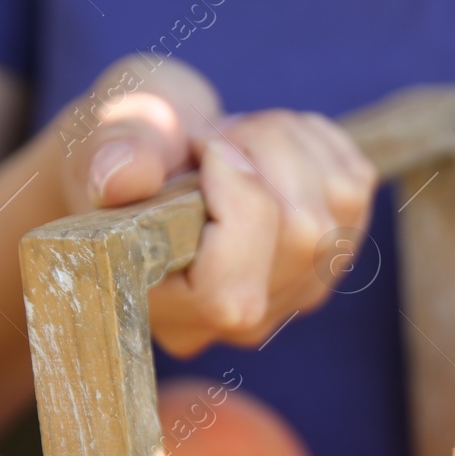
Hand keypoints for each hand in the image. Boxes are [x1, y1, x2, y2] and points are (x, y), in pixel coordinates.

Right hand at [56, 58, 375, 356]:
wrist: (153, 155)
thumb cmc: (122, 151)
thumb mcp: (99, 134)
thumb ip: (112, 150)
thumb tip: (125, 177)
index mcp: (168, 309)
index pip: (231, 294)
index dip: (238, 207)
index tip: (207, 150)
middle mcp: (239, 322)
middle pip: (302, 237)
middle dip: (265, 151)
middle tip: (214, 134)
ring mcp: (293, 294)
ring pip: (337, 204)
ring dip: (289, 140)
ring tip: (234, 136)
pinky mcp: (330, 256)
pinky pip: (355, 185)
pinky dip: (317, 142)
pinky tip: (269, 143)